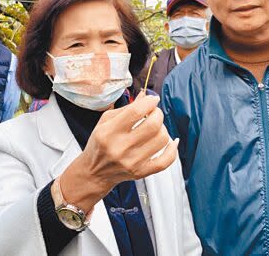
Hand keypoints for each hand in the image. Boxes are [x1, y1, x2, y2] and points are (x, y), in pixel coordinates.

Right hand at [58, 92, 178, 210]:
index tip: (153, 100)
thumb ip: (127, 108)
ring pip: (162, 139)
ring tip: (155, 128)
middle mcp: (120, 148)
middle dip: (158, 114)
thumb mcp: (105, 121)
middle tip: (154, 113)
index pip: (136, 111)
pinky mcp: (141, 172)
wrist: (95, 172)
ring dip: (163, 129)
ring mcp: (132, 162)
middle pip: (153, 125)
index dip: (149, 102)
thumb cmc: (100, 143)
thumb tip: (146, 95)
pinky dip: (173, 149)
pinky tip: (172, 142)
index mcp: (108, 132)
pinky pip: (166, 160)